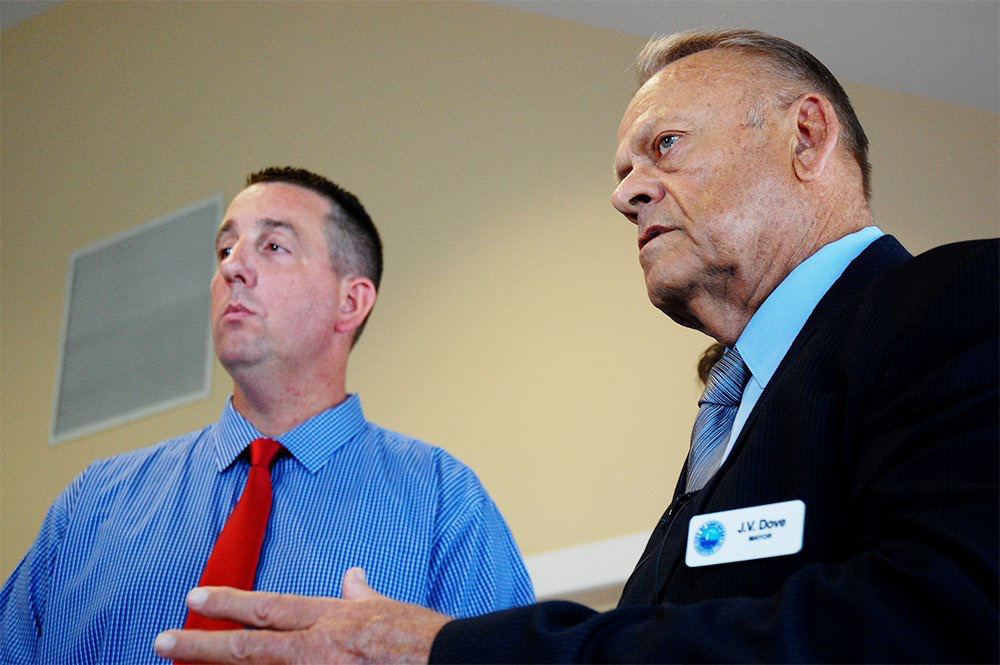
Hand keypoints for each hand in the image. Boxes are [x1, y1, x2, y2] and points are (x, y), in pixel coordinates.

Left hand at [153, 567, 450, 663]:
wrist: (448, 660)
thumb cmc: (420, 637)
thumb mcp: (387, 606)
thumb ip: (361, 594)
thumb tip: (351, 577)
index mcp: (332, 617)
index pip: (269, 608)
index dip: (229, 603)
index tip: (196, 598)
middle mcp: (318, 647)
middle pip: (249, 647)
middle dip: (201, 644)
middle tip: (162, 641)